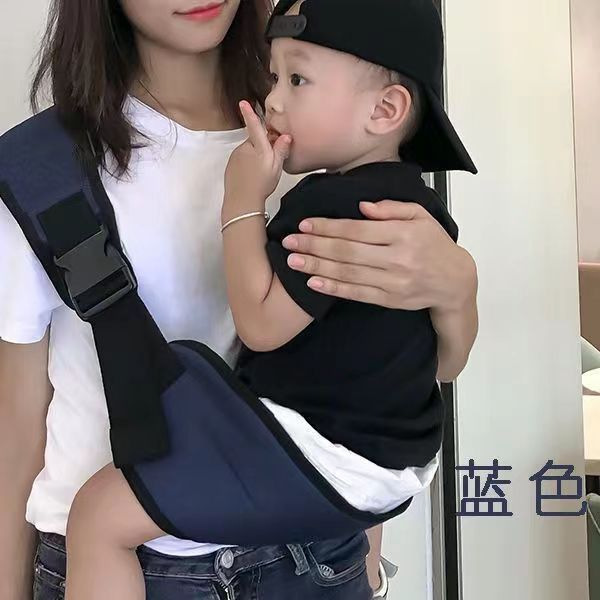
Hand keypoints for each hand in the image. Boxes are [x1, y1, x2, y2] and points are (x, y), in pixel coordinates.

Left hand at [224, 101, 291, 201]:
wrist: (242, 201)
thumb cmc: (262, 184)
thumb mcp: (276, 167)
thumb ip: (281, 150)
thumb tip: (285, 136)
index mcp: (257, 147)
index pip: (254, 126)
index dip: (249, 113)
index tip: (243, 102)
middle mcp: (244, 148)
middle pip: (254, 141)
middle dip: (261, 147)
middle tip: (270, 162)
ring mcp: (235, 156)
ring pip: (247, 152)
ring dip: (254, 157)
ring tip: (260, 173)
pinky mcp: (230, 166)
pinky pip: (241, 161)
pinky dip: (246, 165)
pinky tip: (251, 176)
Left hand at [281, 200, 477, 312]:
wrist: (454, 281)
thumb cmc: (434, 243)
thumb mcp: (420, 216)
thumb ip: (391, 208)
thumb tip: (362, 206)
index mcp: (403, 234)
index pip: (357, 230)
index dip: (328, 227)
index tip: (305, 223)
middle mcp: (397, 259)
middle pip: (347, 252)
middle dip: (315, 245)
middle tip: (289, 241)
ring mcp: (392, 282)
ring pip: (348, 273)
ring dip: (317, 267)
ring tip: (293, 260)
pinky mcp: (389, 300)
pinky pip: (356, 294)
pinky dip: (333, 288)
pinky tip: (313, 282)